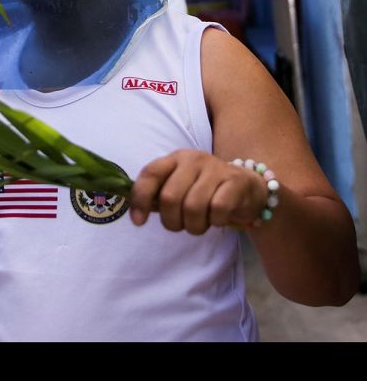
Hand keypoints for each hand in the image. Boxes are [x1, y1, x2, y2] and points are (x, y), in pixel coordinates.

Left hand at [128, 149, 269, 233]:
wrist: (248, 186)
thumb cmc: (205, 189)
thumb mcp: (180, 186)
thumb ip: (159, 196)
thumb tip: (137, 214)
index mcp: (174, 159)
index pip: (150, 174)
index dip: (140, 199)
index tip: (138, 221)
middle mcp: (193, 160)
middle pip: (169, 197)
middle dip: (171, 221)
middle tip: (180, 226)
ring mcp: (215, 169)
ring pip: (193, 207)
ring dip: (193, 226)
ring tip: (199, 225)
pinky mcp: (236, 181)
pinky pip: (218, 209)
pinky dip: (215, 222)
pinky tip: (217, 220)